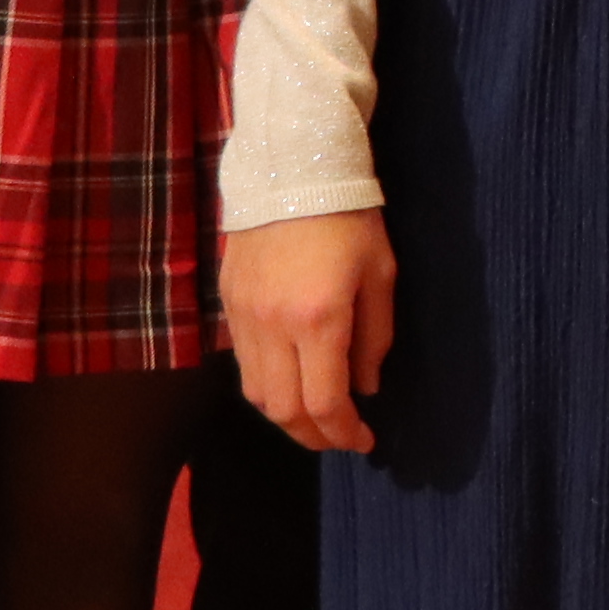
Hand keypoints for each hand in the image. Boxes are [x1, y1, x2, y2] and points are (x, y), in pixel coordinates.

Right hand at [226, 211, 400, 454]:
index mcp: (319, 318)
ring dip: (286, 416)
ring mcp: (244, 316)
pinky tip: (289, 381)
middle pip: (284, 410)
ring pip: (256, 393)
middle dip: (314, 436)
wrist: (291, 168)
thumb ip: (375, 338)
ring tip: (315, 418)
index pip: (324, 402)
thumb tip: (366, 388)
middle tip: (339, 438)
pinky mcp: (228, 303)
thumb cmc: (350, 219)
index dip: (344, 432)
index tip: (365, 441)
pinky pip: (241, 363)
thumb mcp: (380, 275)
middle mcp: (273, 325)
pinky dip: (266, 385)